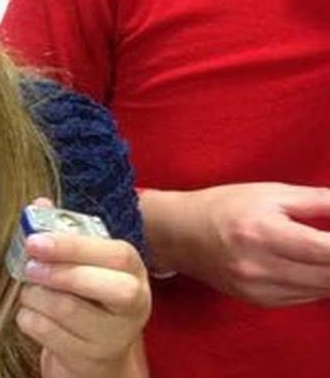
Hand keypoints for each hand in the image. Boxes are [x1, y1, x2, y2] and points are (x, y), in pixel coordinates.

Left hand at [16, 224, 150, 377]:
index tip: (35, 240)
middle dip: (57, 273)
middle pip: (102, 286)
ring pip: (67, 309)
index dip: (72, 245)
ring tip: (28, 288)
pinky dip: (28, 318)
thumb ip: (64, 230)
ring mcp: (113, 335)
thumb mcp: (86, 260)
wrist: (97, 350)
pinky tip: (30, 311)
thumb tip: (39, 204)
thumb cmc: (90, 294)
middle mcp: (133, 304)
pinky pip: (47, 332)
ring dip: (35, 294)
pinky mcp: (89, 358)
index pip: (115, 253)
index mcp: (133, 270)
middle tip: (29, 266)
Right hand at [142, 183, 329, 306]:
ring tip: (325, 253)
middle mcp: (259, 266)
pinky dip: (318, 283)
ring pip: (321, 290)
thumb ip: (316, 200)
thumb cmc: (223, 207)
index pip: (326, 249)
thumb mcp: (269, 193)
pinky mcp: (258, 301)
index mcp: (263, 232)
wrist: (178, 234)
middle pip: (328, 275)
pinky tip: (315, 266)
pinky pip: (305, 298)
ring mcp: (258, 288)